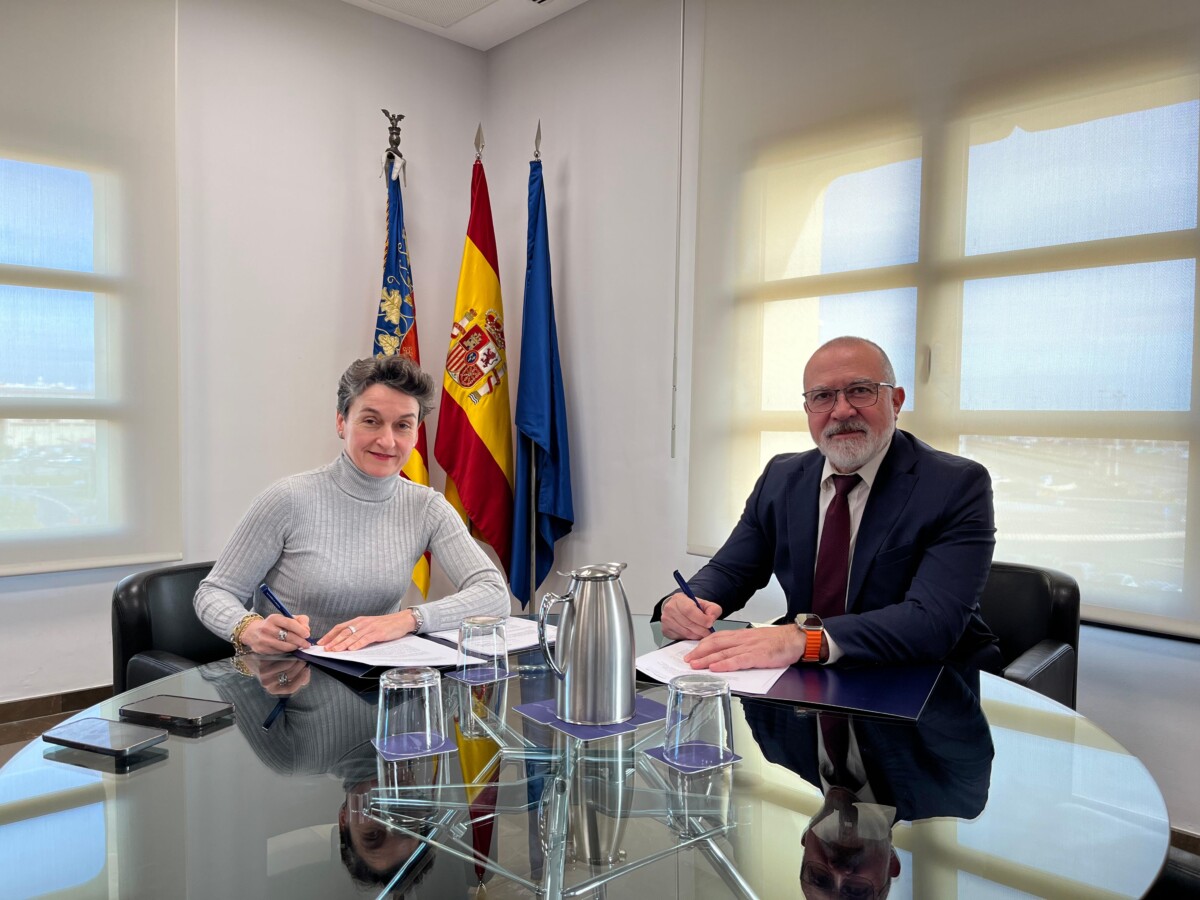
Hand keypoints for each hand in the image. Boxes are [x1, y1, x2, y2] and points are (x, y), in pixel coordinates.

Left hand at [239, 655, 311, 695]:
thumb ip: (297, 679)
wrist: (255, 661)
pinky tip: (292, 652)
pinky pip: (280, 658)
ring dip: (296, 660)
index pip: (291, 688)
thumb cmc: (273, 670)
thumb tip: (306, 676)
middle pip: (290, 675)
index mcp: (274, 690)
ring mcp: (264, 675)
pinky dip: (288, 655)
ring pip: (286, 666)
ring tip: (300, 655)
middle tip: (305, 659)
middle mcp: (268, 684)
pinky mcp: (262, 663)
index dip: (301, 679)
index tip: (307, 669)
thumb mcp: (284, 678)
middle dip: (300, 666)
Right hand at [243, 613, 310, 653]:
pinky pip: (279, 652)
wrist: (252, 632)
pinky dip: (287, 651)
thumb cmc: (273, 624)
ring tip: (299, 646)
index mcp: (274, 618)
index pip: (289, 623)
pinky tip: (289, 648)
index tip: (307, 634)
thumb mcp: (285, 618)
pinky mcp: (262, 650)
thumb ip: (299, 620)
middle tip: (306, 644)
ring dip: (294, 647)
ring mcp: (264, 640)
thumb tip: (307, 630)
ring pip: (285, 647)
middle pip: (288, 637)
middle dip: (300, 641)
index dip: (300, 630)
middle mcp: (267, 629)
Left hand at [318, 610, 416, 650]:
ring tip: (334, 650)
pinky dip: (357, 644)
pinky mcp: (378, 632)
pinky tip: (352, 649)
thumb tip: (345, 641)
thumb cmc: (386, 625)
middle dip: (333, 641)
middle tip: (325, 648)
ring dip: (342, 644)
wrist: (402, 620)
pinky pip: (365, 639)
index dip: (330, 635)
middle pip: (344, 632)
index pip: (340, 627)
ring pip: (353, 636)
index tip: (321, 642)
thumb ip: (358, 631)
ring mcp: (370, 627)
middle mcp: (363, 622)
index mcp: (359, 620)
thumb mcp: (370, 626)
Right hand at [660, 592, 720, 639]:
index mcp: (679, 599)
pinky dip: (690, 638)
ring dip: (697, 635)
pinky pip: (681, 637)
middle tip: (708, 632)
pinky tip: (693, 634)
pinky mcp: (666, 630)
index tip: (710, 623)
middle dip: (702, 630)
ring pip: (685, 632)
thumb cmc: (690, 606)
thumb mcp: (704, 603)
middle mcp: (670, 608)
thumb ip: (712, 609)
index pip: (689, 610)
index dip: (701, 619)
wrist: (677, 609)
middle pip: (688, 623)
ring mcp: (666, 620)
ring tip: (702, 633)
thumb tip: (711, 618)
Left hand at [683, 624, 805, 671]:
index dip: (702, 645)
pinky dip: (725, 664)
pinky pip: (738, 660)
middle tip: (687, 660)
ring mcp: (749, 647)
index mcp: (741, 635)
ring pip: (724, 653)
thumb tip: (726, 653)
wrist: (795, 639)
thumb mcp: (755, 639)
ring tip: (695, 665)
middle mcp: (742, 640)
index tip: (692, 652)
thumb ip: (741, 645)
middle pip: (716, 645)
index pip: (717, 638)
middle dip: (699, 652)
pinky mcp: (758, 656)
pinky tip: (716, 668)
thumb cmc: (777, 641)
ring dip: (707, 660)